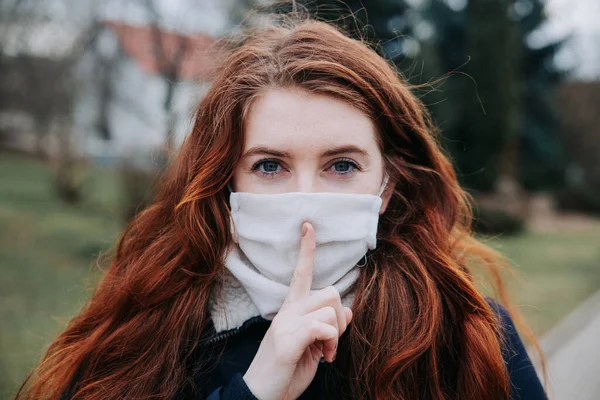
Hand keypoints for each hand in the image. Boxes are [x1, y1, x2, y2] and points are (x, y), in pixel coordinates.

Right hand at [242, 222, 352, 399]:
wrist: (263, 396)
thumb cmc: (288, 370)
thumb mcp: (313, 346)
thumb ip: (327, 326)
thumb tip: (348, 311)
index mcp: (291, 310)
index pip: (301, 273)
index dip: (306, 250)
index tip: (308, 225)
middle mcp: (287, 311)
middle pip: (330, 292)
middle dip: (340, 317)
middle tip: (332, 340)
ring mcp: (286, 324)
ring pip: (330, 309)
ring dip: (336, 335)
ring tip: (325, 353)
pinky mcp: (288, 339)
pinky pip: (323, 326)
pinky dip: (331, 344)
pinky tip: (323, 358)